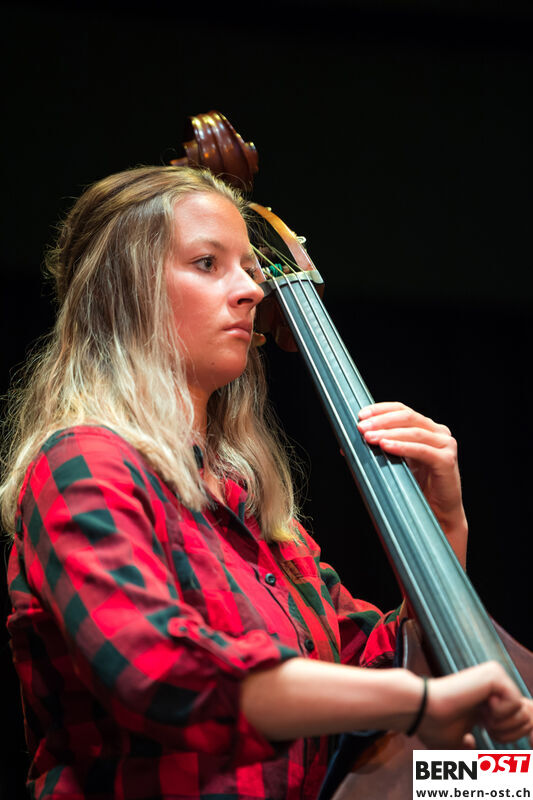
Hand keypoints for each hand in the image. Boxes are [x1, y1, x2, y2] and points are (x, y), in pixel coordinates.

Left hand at [357, 402, 467, 564]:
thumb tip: (345, 447)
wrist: (436, 516)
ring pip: (414, 431)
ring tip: (368, 438)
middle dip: (380, 421)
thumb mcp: (392, 465)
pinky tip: (386, 446)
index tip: (360, 415)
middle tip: (360, 428)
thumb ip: (375, 452)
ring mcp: (445, 445)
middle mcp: (438, 432)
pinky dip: (402, 446)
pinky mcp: (447, 460)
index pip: (401, 410)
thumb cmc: (414, 489)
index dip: (380, 410)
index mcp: (425, 428)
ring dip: (388, 432)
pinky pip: (422, 450)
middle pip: (407, 417)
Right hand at [417, 662, 532, 748]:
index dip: (509, 735)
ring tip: (481, 718)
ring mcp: (493, 677)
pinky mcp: (494, 674)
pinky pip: (516, 702)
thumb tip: (471, 743)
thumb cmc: (433, 726)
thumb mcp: (457, 741)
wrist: (422, 711)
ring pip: (523, 711)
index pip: (519, 717)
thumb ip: (469, 744)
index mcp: (486, 699)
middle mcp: (492, 685)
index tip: (484, 733)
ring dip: (502, 724)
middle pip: (526, 717)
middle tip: (484, 727)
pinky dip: (500, 714)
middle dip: (508, 733)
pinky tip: (481, 708)